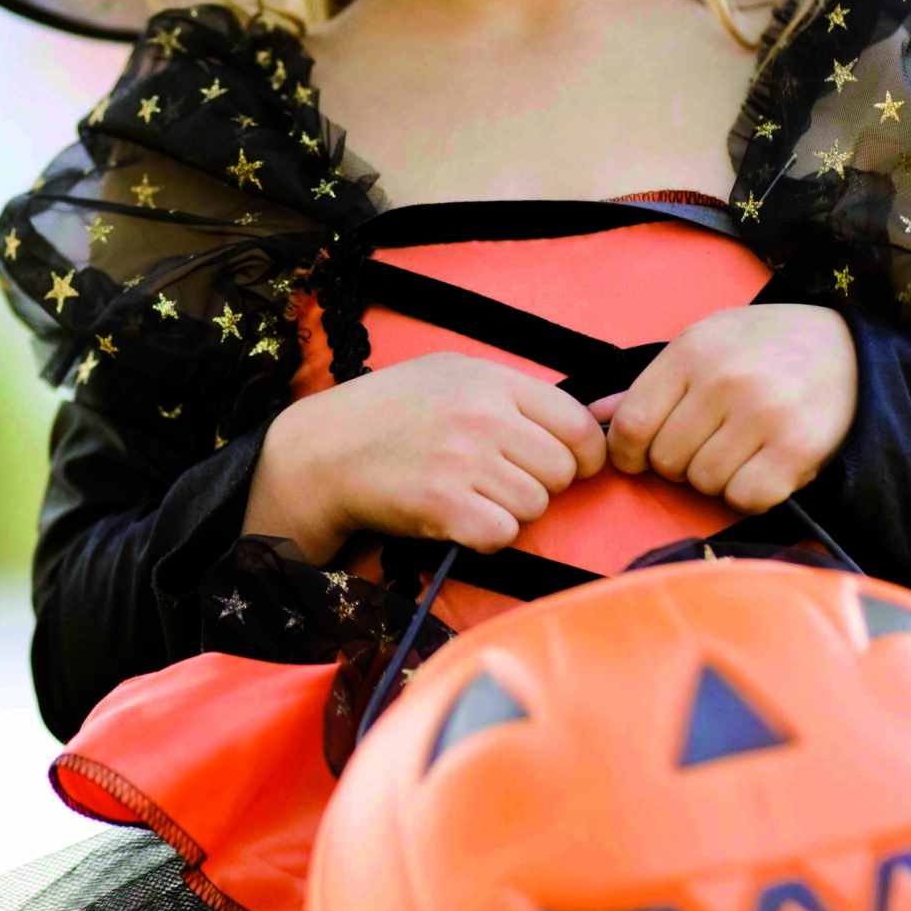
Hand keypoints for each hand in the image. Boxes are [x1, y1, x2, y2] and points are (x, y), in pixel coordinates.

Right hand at [246, 353, 606, 562]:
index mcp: (491, 380)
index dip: (581, 454)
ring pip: (535, 505)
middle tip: (502, 482)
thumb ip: (512, 393)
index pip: (577, 424)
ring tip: (474, 497)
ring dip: (511, 511)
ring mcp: (463, 461)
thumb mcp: (451, 373)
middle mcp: (482, 416)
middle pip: (561, 471)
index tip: (563, 465)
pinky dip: (487, 537)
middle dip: (539, 483)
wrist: (325, 449)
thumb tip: (585, 418)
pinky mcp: (444, 505)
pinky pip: (503, 535)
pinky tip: (461, 520)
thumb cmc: (391, 411)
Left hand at [593, 304, 855, 514]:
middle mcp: (726, 381)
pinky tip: (761, 465)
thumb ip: (651, 383)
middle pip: (666, 460)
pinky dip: (748, 492)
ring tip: (737, 448)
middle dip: (677, 462)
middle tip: (705, 443)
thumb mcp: (705, 343)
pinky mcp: (798, 450)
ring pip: (704, 483)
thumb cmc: (764, 346)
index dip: (627, 452)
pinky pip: (746, 497)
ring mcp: (764, 415)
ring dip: (714, 477)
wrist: (849, 347)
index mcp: (693, 351)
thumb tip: (595, 415)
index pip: (633, 424)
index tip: (639, 456)